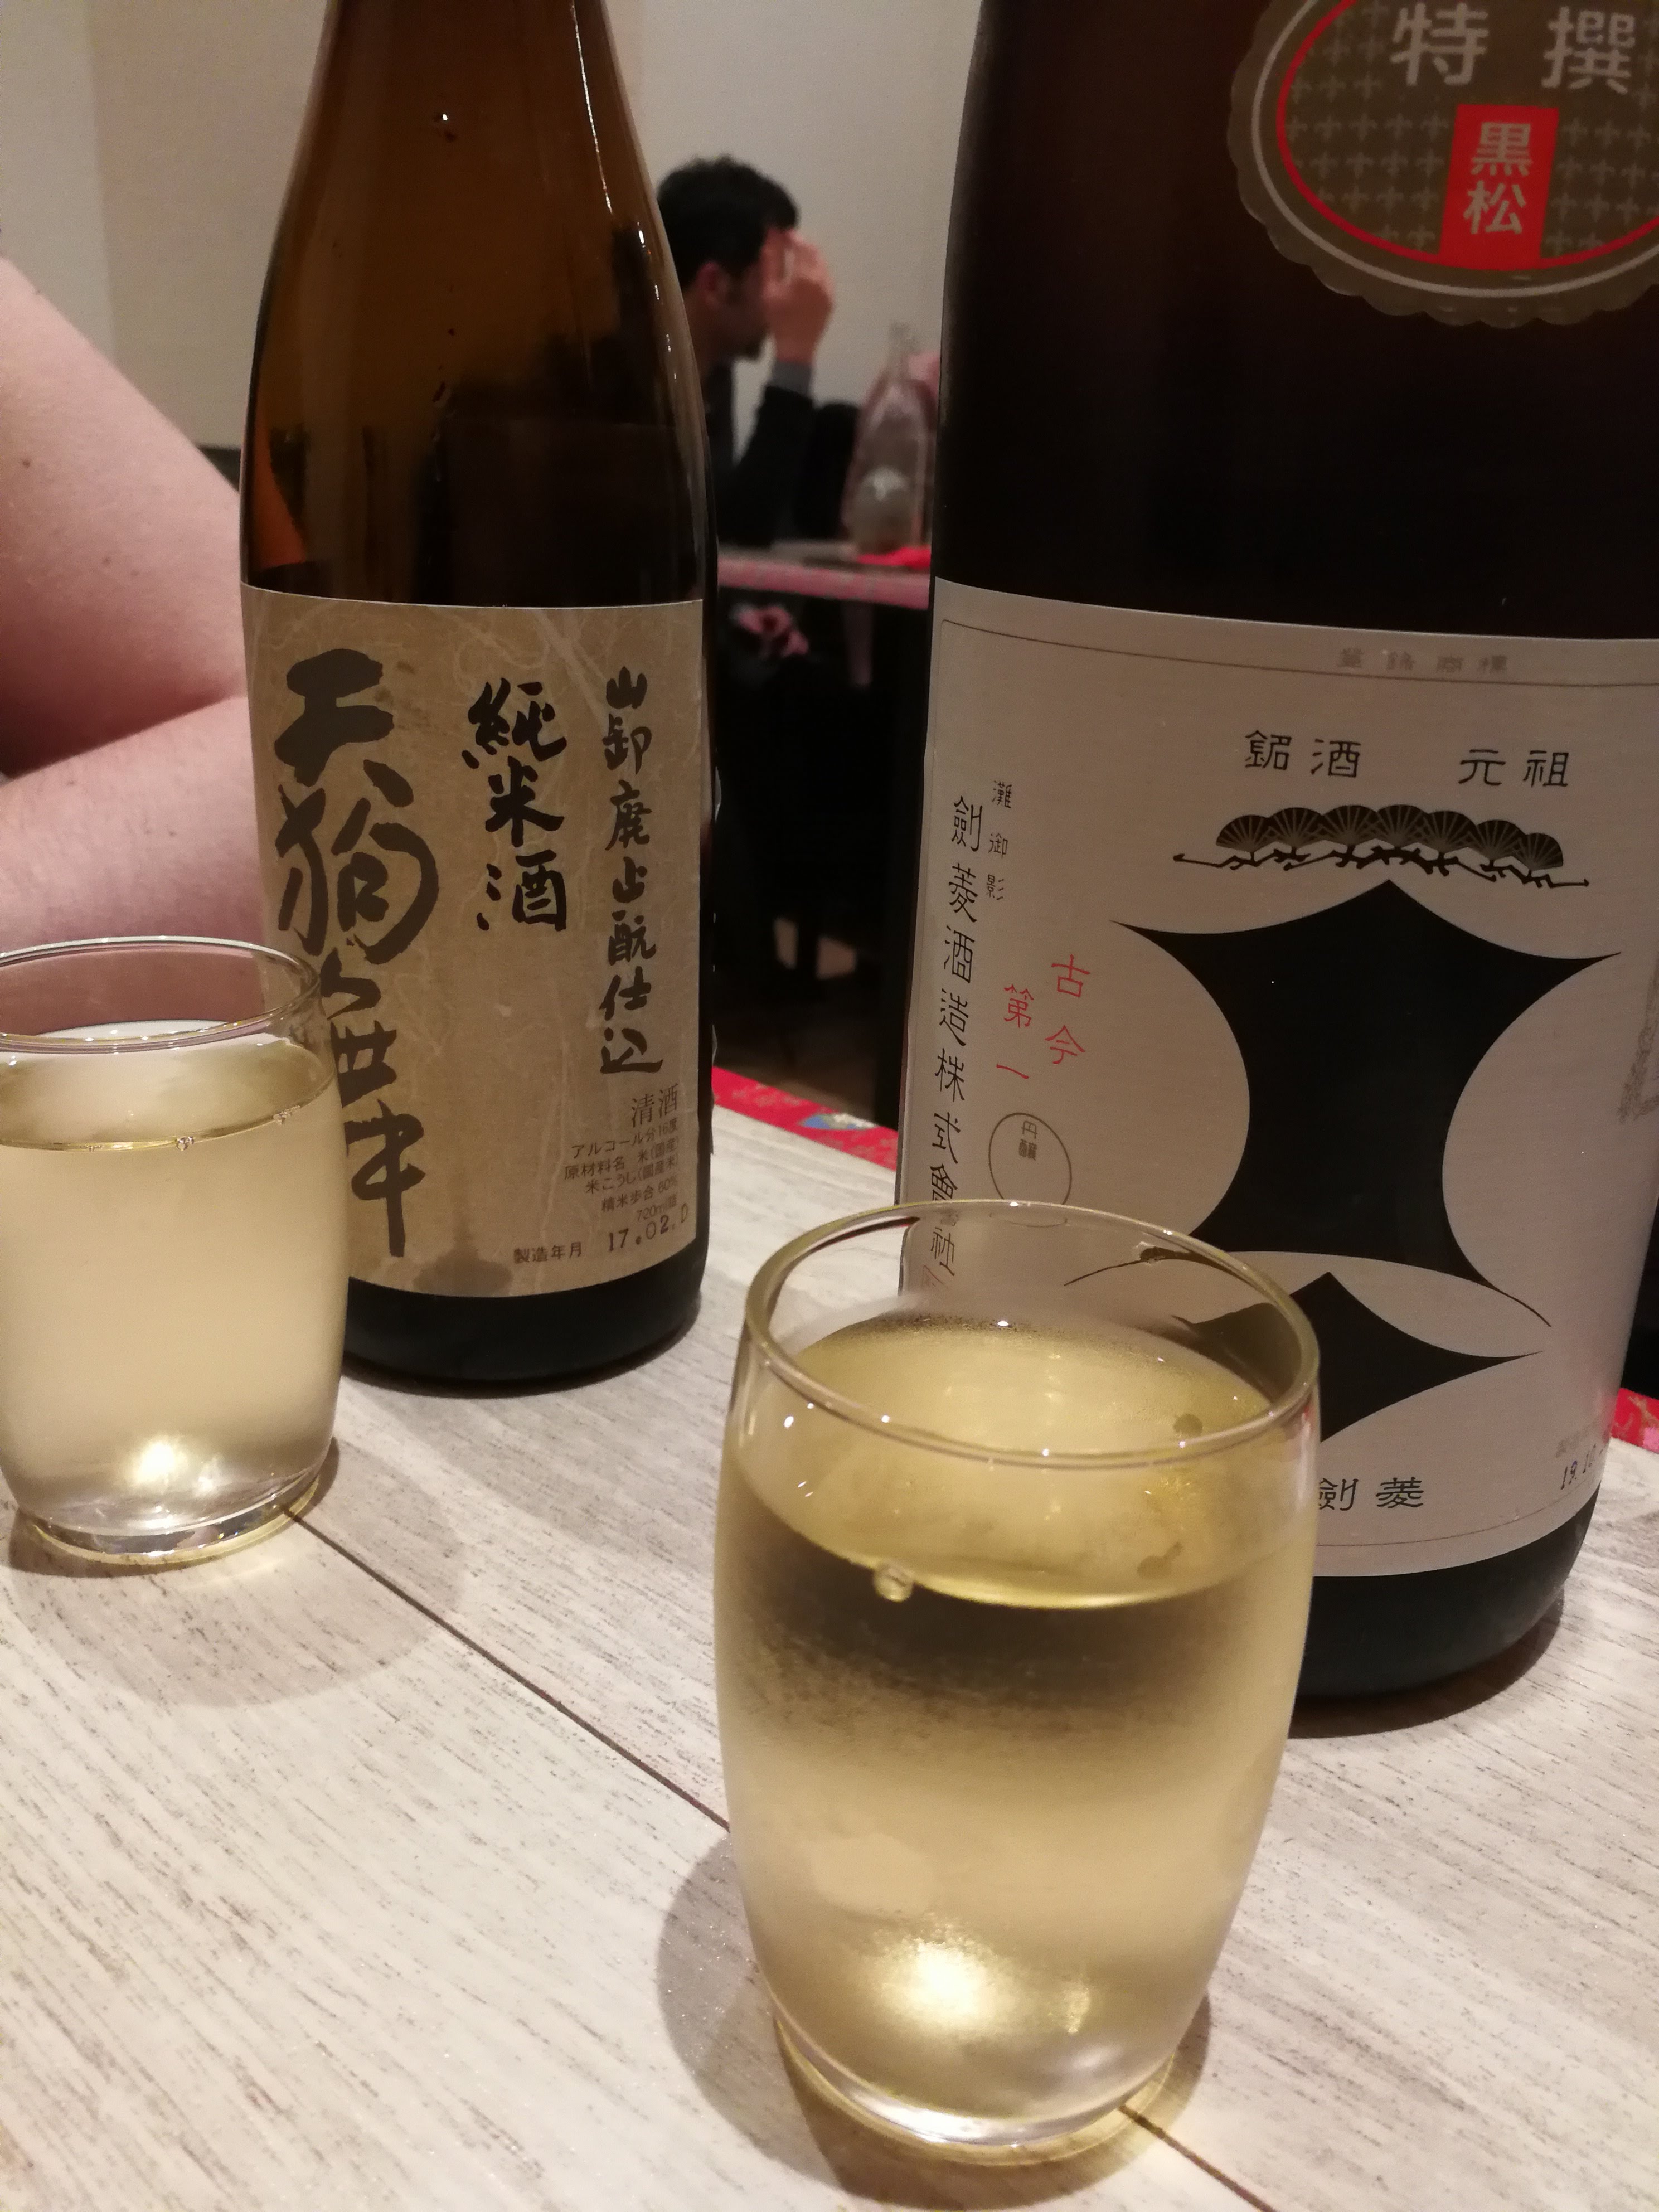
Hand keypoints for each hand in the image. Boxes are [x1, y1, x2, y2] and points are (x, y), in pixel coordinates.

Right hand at [762, 231, 834, 366]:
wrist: (796, 348)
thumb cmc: (779, 320)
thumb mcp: (770, 289)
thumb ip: (771, 261)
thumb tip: (771, 236)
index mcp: (806, 275)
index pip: (801, 245)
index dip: (791, 236)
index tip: (780, 233)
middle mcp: (822, 279)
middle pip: (814, 251)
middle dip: (801, 244)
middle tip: (787, 243)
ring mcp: (829, 289)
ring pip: (822, 262)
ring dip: (809, 255)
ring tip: (795, 257)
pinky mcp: (831, 298)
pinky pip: (825, 275)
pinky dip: (816, 268)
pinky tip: (805, 273)